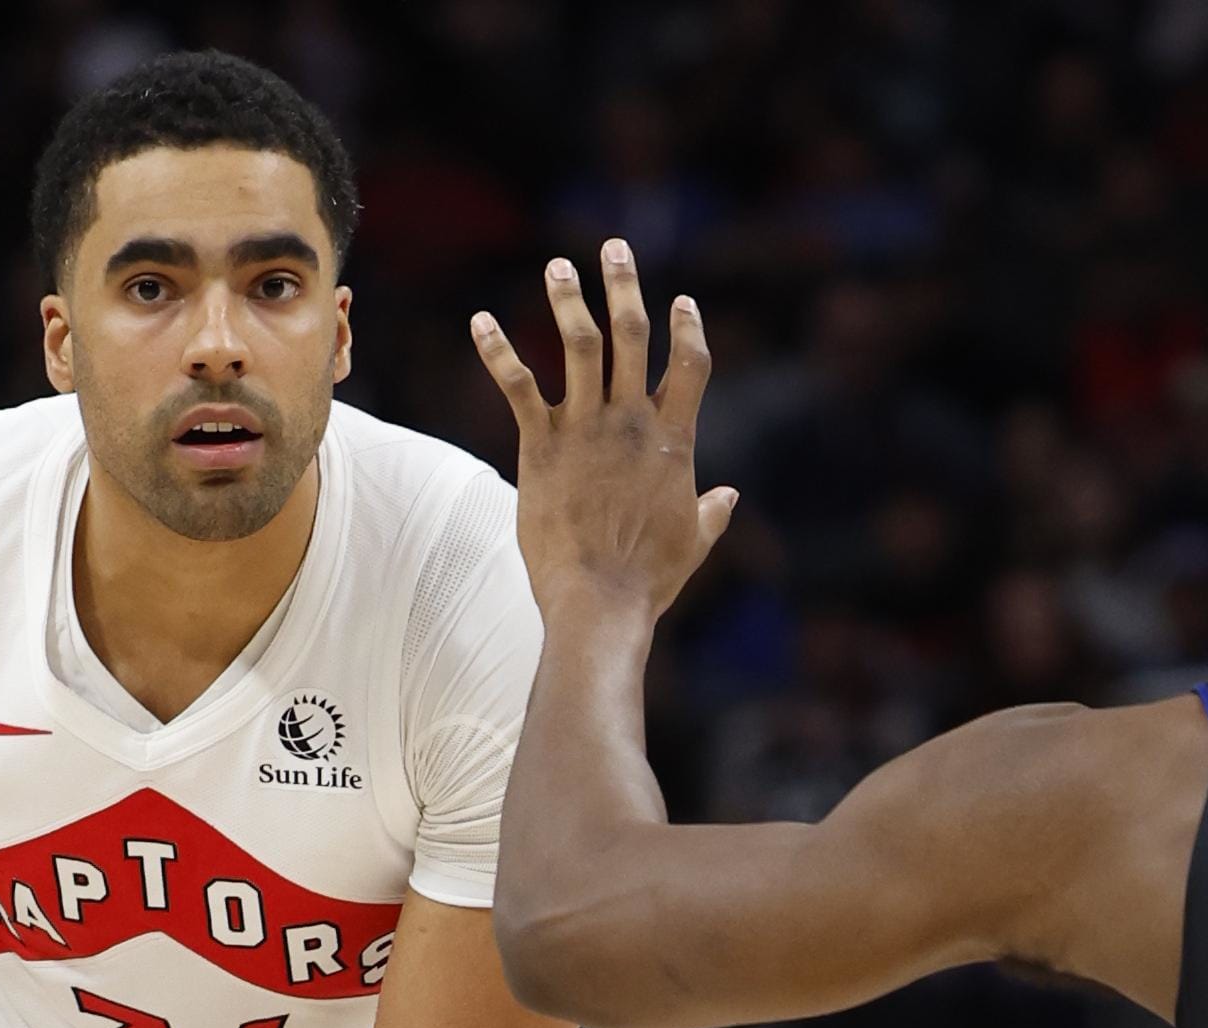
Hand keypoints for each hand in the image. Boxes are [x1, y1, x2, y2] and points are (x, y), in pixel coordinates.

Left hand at [471, 237, 738, 619]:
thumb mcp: (693, 542)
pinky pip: (517, 385)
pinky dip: (497, 349)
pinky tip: (479, 319)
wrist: (599, 600)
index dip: (688, 328)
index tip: (680, 301)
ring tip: (558, 266)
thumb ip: (710, 511)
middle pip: (633, 335)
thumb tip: (728, 498)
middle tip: (613, 247)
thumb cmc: (649, 579)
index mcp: (673, 439)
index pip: (690, 364)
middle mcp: (632, 421)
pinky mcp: (540, 444)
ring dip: (568, 300)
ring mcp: (585, 427)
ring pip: (579, 345)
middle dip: (624, 285)